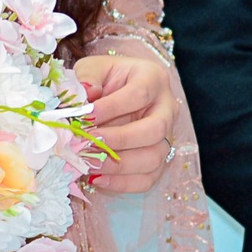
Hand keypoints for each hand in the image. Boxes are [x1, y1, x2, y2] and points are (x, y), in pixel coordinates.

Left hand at [75, 51, 175, 193]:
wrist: (111, 95)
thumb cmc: (101, 79)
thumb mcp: (91, 68)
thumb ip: (87, 77)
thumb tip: (87, 93)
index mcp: (153, 78)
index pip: (139, 94)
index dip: (112, 107)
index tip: (84, 117)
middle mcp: (166, 108)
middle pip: (155, 129)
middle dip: (119, 139)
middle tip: (87, 143)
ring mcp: (167, 136)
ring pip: (154, 157)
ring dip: (118, 165)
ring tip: (88, 163)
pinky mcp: (159, 161)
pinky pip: (148, 179)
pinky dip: (122, 184)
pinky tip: (96, 179)